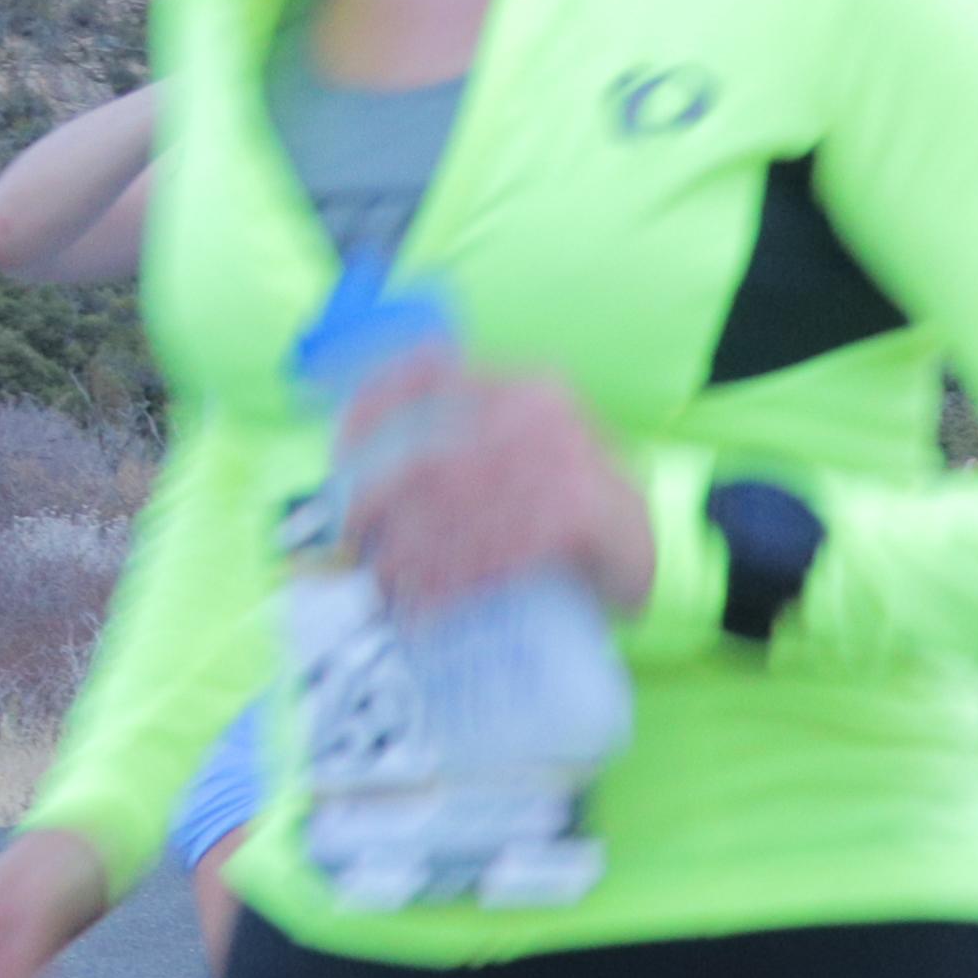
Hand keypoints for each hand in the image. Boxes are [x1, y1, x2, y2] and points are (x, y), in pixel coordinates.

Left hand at [337, 358, 655, 617]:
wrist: (643, 552)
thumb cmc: (556, 511)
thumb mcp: (506, 464)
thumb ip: (447, 457)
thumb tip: (352, 485)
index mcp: (514, 384)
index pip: (424, 376)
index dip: (367, 416)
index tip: (334, 463)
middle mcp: (539, 407)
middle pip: (430, 454)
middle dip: (379, 504)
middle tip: (353, 547)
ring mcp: (567, 455)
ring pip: (459, 504)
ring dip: (412, 551)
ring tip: (386, 585)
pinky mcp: (586, 510)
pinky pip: (502, 545)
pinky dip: (459, 577)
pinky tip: (432, 601)